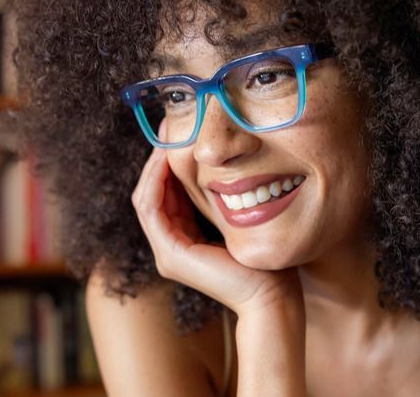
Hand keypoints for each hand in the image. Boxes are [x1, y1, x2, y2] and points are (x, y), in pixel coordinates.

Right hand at [131, 148, 303, 316]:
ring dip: (154, 165)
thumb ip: (225, 200)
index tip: (181, 131)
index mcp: (184, 239)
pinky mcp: (170, 255)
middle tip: (170, 124)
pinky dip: (156, 181)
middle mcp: (170, 246)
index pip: (166, 193)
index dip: (168, 161)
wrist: (272, 296)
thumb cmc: (265, 261)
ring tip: (168, 136)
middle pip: (153, 191)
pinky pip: (152, 209)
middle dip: (159, 157)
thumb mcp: (239, 219)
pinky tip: (168, 158)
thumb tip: (227, 163)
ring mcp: (166, 253)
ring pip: (147, 197)